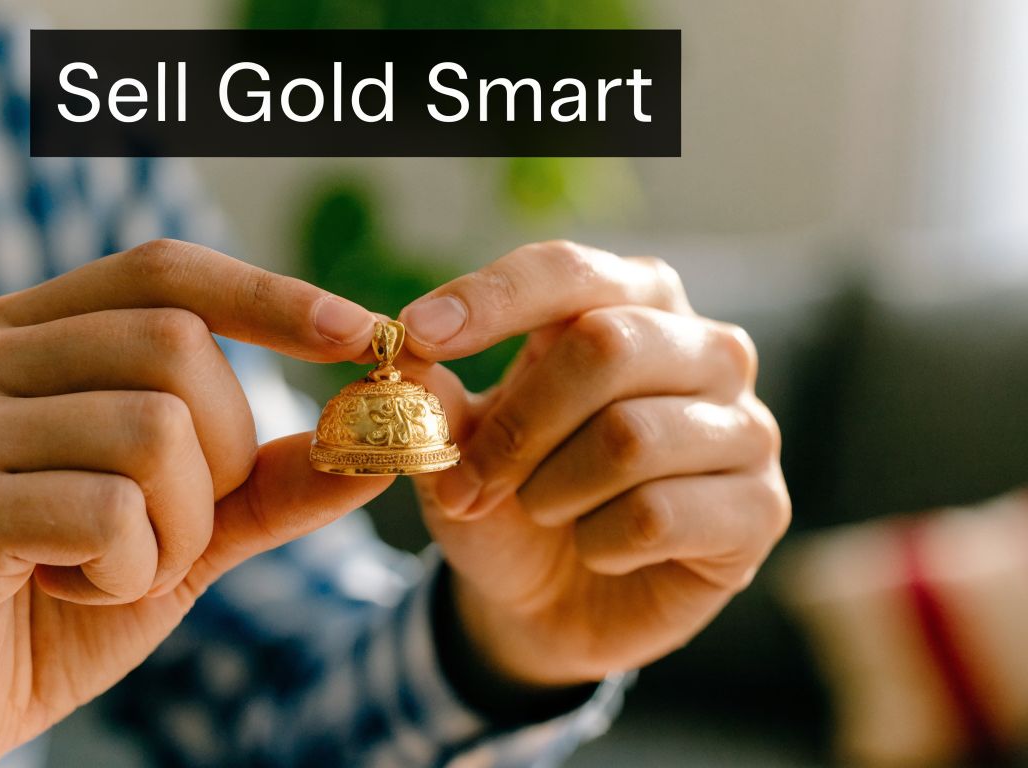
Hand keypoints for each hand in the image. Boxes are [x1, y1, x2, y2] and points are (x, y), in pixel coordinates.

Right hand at [0, 240, 391, 766]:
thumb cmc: (63, 603)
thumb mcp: (187, 532)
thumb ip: (268, 482)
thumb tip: (373, 442)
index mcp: (22, 334)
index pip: (163, 272)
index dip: (268, 294)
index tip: (360, 332)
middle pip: (178, 347)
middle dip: (221, 457)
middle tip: (167, 530)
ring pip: (157, 431)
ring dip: (177, 531)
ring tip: (110, 569)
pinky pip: (111, 512)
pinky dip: (129, 571)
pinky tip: (69, 590)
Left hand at [397, 241, 789, 686]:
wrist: (547, 604)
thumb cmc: (508, 502)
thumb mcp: (455, 447)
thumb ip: (433, 394)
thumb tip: (405, 348)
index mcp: (632, 302)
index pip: (569, 271)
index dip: (491, 297)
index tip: (415, 332)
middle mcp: (706, 348)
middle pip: (605, 347)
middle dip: (517, 425)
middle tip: (467, 483)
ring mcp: (746, 426)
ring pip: (629, 438)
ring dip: (553, 490)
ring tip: (543, 512)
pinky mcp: (762, 508)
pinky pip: (658, 515)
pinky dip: (600, 543)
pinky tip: (599, 550)